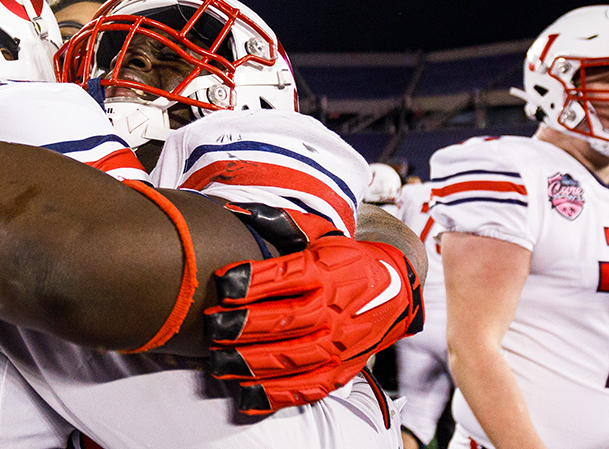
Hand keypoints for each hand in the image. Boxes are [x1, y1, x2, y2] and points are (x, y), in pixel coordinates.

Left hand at [203, 232, 422, 414]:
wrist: (396, 291)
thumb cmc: (346, 260)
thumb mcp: (322, 234)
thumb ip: (280, 224)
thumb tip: (235, 212)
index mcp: (326, 271)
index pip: (286, 276)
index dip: (251, 281)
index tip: (222, 283)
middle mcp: (334, 309)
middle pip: (286, 321)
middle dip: (244, 325)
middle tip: (212, 327)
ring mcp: (339, 344)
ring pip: (293, 359)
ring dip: (252, 363)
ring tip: (219, 363)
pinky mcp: (341, 370)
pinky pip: (308, 388)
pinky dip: (277, 395)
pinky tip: (246, 394)